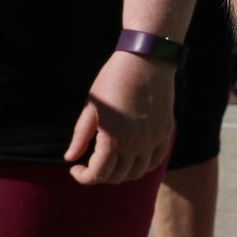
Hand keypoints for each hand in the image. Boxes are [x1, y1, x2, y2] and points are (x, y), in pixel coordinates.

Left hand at [64, 48, 176, 185]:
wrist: (147, 59)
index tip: (75, 168)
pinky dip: (143, 166)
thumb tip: (70, 158)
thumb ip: (81, 136)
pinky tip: (133, 158)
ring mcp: (153, 139)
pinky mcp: (165, 132)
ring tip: (112, 161)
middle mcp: (135, 144)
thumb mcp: (91, 107)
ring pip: (137, 173)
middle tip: (92, 164)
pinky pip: (156, 161)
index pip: (97, 175)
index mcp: (113, 138)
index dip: (82, 177)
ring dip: (122, 173)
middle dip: (100, 175)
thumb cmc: (113, 79)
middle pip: (117, 177)